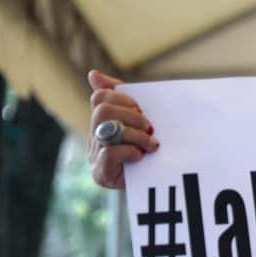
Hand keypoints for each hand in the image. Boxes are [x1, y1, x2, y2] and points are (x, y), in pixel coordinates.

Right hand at [88, 69, 158, 188]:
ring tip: (151, 143)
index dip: (122, 97)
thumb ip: (122, 98)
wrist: (162, 182)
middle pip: (102, 111)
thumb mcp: (142, 121)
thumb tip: (93, 74)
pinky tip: (140, 156)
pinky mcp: (101, 174)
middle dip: (131, 116)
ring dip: (135, 135)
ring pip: (107, 130)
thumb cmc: (152, 149)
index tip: (141, 107)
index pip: (101, 97)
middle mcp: (94, 137)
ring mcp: (94, 157)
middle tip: (150, 126)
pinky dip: (129, 151)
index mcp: (102, 122)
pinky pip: (109, 153)